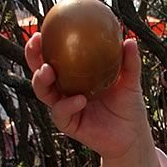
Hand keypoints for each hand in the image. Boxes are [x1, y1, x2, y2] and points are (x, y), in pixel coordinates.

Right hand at [25, 32, 151, 159]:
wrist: (133, 135)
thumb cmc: (130, 106)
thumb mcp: (130, 82)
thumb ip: (129, 63)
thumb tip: (130, 40)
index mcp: (76, 77)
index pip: (54, 59)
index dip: (43, 46)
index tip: (41, 31)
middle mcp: (66, 91)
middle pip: (40, 73)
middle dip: (33, 59)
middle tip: (36, 45)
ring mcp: (66, 108)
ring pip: (44, 93)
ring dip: (41, 80)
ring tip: (48, 70)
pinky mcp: (70, 125)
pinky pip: (61, 113)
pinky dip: (67, 105)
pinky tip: (79, 99)